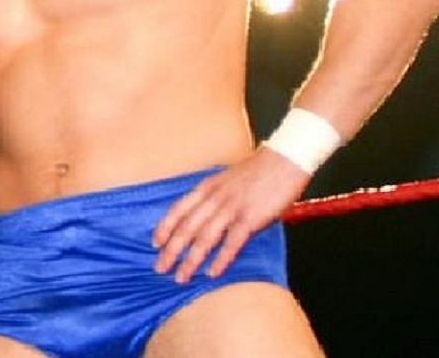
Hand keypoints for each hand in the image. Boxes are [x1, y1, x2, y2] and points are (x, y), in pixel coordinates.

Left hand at [151, 150, 309, 282]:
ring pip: (204, 238)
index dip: (164, 227)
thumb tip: (203, 215)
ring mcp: (231, 209)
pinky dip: (221, 259)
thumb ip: (213, 196)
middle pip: (186, 228)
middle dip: (171, 250)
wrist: (284, 161)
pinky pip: (231, 243)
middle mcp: (213, 198)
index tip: (155, 243)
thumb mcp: (225, 179)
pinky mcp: (250, 218)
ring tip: (181, 277)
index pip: (177, 210)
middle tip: (160, 268)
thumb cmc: (257, 171)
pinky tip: (212, 273)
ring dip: (191, 260)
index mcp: (206, 187)